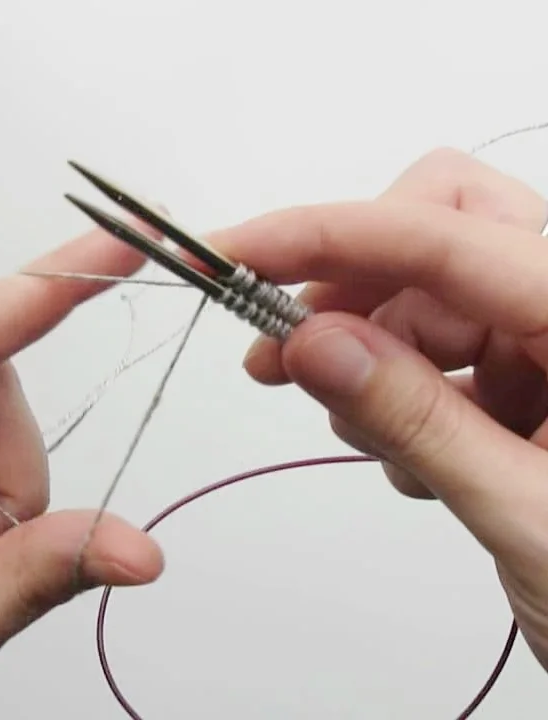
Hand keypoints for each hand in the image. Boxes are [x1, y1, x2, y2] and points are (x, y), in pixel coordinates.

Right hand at [212, 148, 547, 670]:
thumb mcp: (529, 516)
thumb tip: (312, 346)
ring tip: (366, 434)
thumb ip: (419, 423)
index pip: (442, 237)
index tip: (234, 254)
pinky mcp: (522, 369)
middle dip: (348, 280)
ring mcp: (546, 336)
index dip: (324, 235)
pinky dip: (394, 389)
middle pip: (437, 226)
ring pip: (422, 294)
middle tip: (281, 343)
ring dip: (368, 352)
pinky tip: (413, 456)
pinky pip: (432, 345)